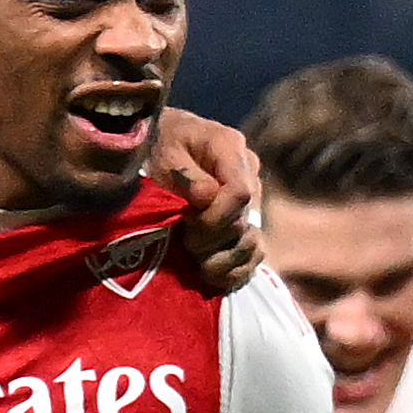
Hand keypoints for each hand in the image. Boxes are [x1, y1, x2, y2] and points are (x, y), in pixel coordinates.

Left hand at [144, 106, 262, 292]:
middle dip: (211, 240)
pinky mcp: (247, 222)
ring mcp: (252, 201)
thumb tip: (206, 199)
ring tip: (193, 256)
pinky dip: (233, 270)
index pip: (240, 193)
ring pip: (251, 244)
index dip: (215, 217)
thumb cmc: (158, 143)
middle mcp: (249, 175)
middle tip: (183, 240)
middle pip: (244, 223)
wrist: (159, 140)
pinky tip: (209, 272)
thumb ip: (186, 175)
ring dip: (221, 259)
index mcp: (230, 149)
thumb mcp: (164, 151)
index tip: (188, 223)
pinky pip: (253, 255)